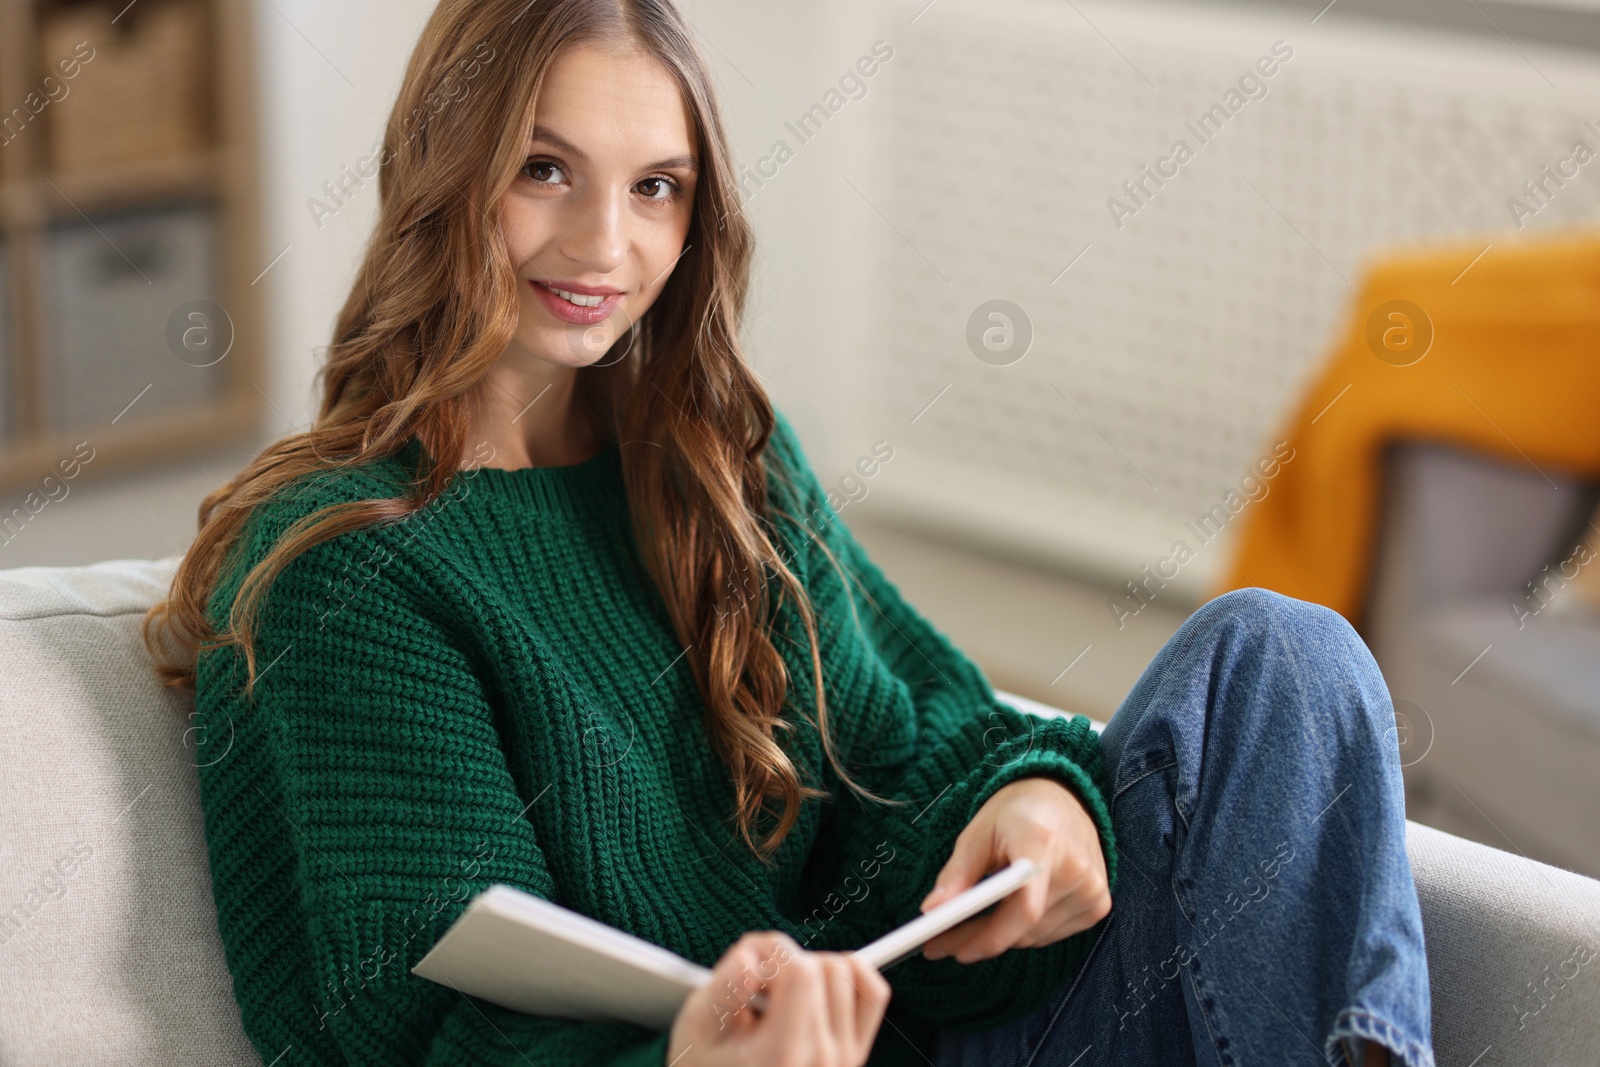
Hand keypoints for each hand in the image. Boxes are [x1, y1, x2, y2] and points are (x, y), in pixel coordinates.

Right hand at [666, 931, 891, 1066]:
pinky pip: (873, 992)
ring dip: (815, 969)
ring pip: (849, 971)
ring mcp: (845, 1059)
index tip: (751, 965)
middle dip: (788, 961)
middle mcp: (822, 1059)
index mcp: (782, 1054)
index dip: (772, 953)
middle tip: (759, 985)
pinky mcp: (856, 1052)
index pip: (800, 973)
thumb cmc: (708, 1063)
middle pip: (824, 967)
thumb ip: (724, 987)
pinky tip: (817, 987)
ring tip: (782, 995)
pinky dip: (851, 975)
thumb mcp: (697, 1026)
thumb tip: (753, 961)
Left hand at [917, 776, 1109, 962]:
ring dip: (999, 939)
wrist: (1059, 798)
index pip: (1023, 908)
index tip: (952, 948)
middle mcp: (1076, 869)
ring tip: (965, 931)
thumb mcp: (977, 834)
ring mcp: (1093, 890)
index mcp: (1043, 844)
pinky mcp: (1098, 904)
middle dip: (978, 940)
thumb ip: (956, 874)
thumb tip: (931, 911)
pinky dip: (1022, 932)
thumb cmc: (1014, 814)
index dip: (988, 937)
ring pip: (1034, 936)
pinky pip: (1051, 934)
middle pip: (1025, 928)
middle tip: (940, 944)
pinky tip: (1004, 918)